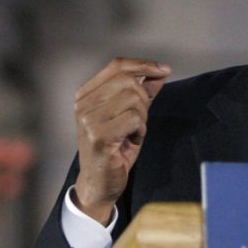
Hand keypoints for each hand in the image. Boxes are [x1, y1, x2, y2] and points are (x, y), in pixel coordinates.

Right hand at [72, 57, 170, 223]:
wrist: (100, 182)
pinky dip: (140, 130)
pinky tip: (131, 141)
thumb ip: (143, 93)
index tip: (164, 70)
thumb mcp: (131, 116)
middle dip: (144, 99)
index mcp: (86, 94)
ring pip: (133, 99)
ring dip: (142, 118)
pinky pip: (134, 119)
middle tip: (138, 121)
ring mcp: (88, 118)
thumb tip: (160, 72)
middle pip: (129, 81)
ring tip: (132, 133)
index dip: (143, 64)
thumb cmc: (115, 148)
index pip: (117, 65)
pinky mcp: (98, 134)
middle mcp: (83, 103)